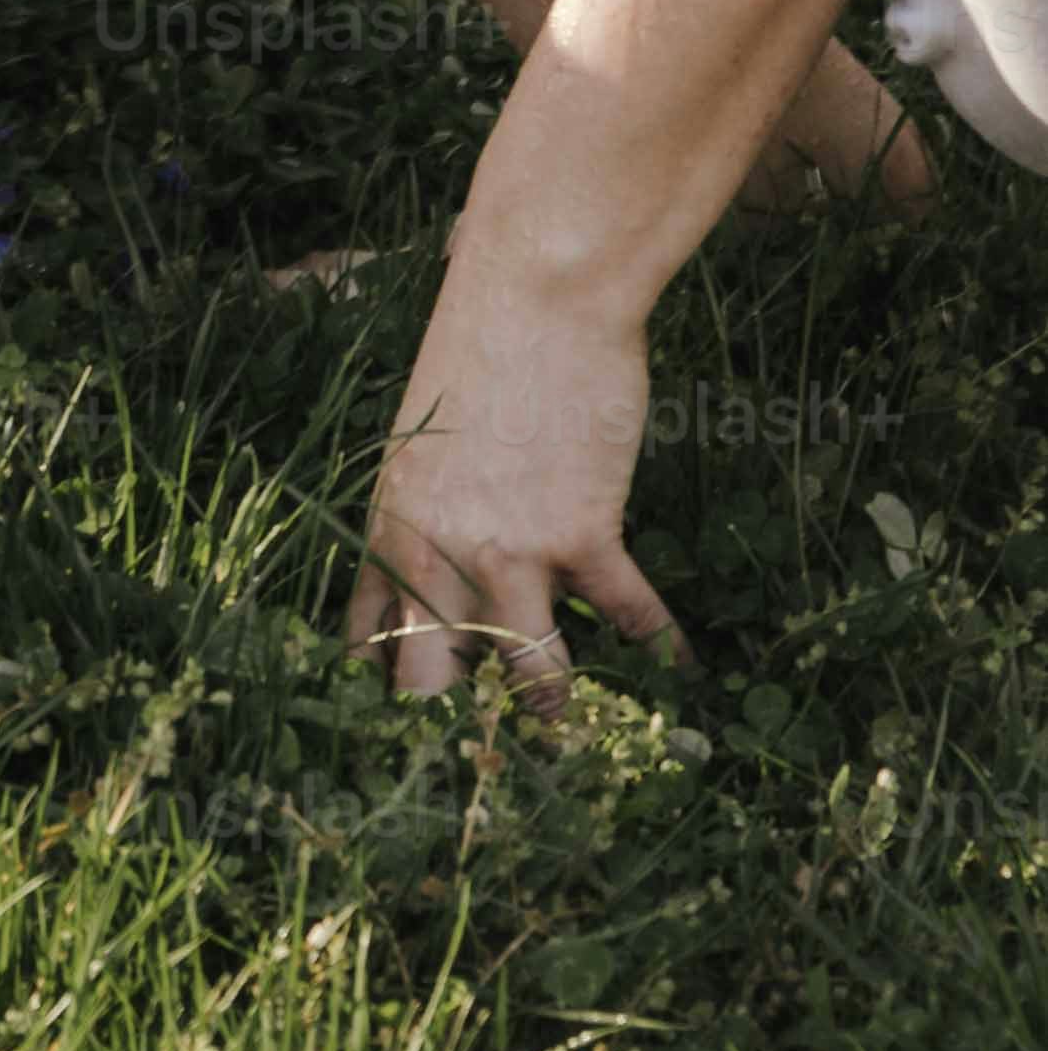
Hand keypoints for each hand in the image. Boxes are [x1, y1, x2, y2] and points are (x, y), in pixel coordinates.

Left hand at [348, 257, 684, 705]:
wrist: (536, 290)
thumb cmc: (476, 347)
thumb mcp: (422, 434)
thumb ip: (427, 510)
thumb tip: (437, 571)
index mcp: (388, 524)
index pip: (370, 640)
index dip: (391, 697)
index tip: (408, 741)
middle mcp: (436, 550)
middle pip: (434, 681)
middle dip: (460, 729)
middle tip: (489, 761)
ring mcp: (509, 548)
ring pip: (532, 678)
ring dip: (558, 710)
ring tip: (577, 733)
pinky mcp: (581, 533)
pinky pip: (628, 618)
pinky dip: (659, 647)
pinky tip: (679, 672)